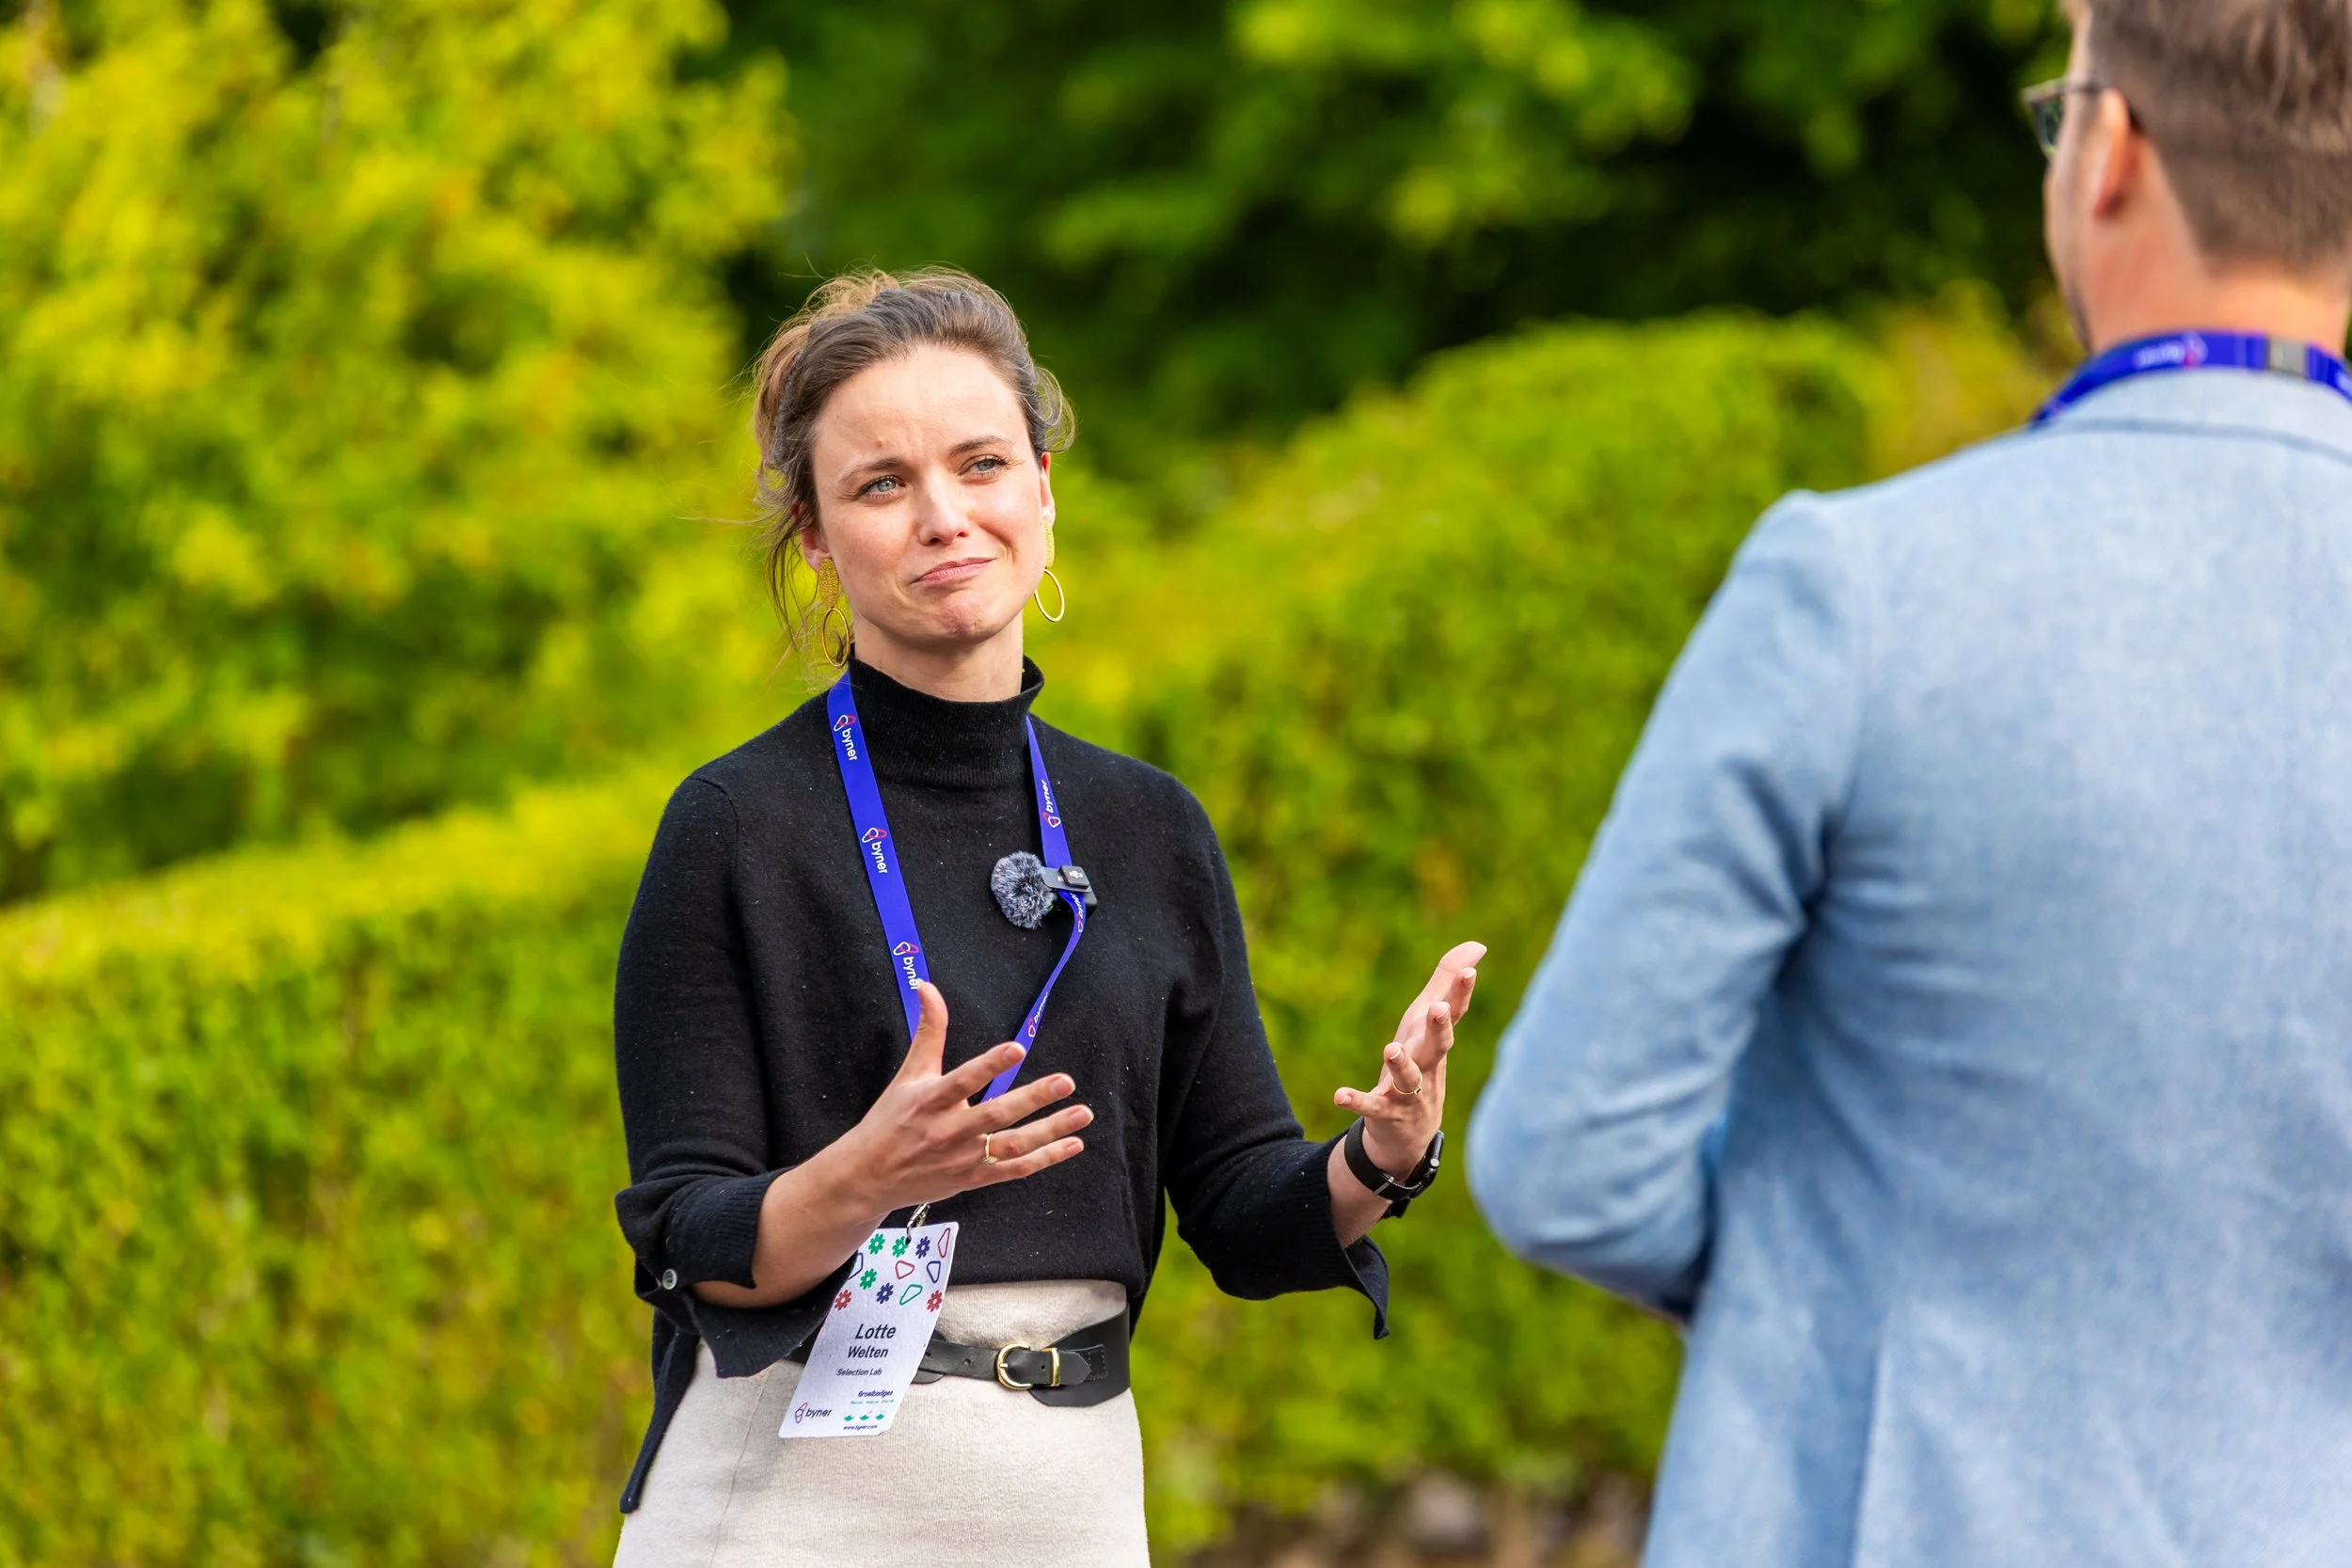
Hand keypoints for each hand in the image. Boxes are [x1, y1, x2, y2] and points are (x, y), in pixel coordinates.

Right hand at [837, 981, 1091, 1209]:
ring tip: (1083, 1114)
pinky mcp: (973, 1178)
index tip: (1017, 1048)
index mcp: (930, 1101)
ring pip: (1012, 1145)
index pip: (963, 1080)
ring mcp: (963, 1158)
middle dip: (1033, 1098)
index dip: (990, 1065)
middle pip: (996, 1114)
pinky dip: (1044, 1159)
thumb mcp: (909, 1073)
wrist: (870, 1176)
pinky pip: (1014, 1170)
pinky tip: (1073, 1144)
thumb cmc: (892, 1119)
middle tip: (1066, 1081)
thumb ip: (929, 1030)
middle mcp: (948, 1131)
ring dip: (1050, 1131)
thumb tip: (927, 985)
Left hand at [1334, 940, 1485, 1177]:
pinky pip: (1371, 1106)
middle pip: (1438, 1046)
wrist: (1409, 1134)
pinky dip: (1357, 1101)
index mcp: (1433, 1040)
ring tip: (1391, 1048)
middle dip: (1439, 1028)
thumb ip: (1447, 983)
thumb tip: (1478, 945)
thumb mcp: (1429, 1022)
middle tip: (1438, 1009)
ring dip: (1401, 1064)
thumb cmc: (1420, 1064)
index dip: (1461, 993)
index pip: (1453, 1015)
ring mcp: (1408, 1092)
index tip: (1469, 970)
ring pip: (1408, 1078)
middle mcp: (1427, 1065)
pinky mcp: (1384, 1112)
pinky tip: (1340, 1096)